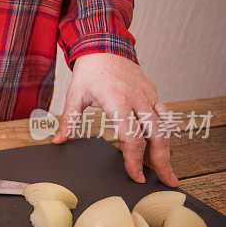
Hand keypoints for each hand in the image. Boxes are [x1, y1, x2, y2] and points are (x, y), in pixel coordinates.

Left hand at [52, 53, 178, 186]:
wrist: (104, 44)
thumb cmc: (89, 70)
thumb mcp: (74, 95)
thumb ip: (68, 121)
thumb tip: (57, 141)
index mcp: (118, 102)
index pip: (131, 139)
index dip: (135, 161)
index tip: (135, 176)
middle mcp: (138, 100)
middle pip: (157, 136)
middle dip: (162, 161)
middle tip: (167, 181)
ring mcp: (149, 96)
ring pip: (166, 127)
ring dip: (168, 150)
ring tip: (165, 169)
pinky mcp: (153, 93)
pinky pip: (165, 116)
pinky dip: (166, 133)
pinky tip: (163, 147)